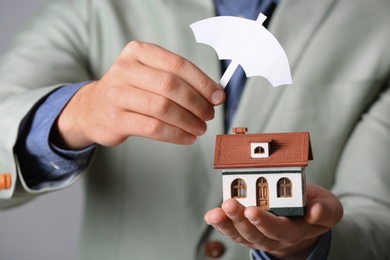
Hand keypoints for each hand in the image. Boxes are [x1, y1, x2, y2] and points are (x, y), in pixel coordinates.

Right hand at [52, 41, 224, 148]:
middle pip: (171, 86)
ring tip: (200, 128)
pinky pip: (153, 128)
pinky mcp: (116, 119)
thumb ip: (177, 79)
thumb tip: (214, 94)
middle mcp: (125, 69)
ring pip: (163, 108)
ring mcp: (117, 94)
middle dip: (196, 103)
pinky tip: (187, 137)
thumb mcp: (148, 74)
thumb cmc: (130, 90)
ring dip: (188, 121)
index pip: (177, 64)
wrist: (92, 108)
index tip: (217, 97)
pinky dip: (176, 134)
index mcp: (138, 52)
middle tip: (209, 115)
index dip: (202, 82)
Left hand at [204, 184, 342, 258]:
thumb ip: (326, 210)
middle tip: (228, 204)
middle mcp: (273, 237)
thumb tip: (314, 211)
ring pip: (239, 235)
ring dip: (226, 224)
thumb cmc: (313, 208)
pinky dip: (221, 224)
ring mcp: (257, 236)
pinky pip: (232, 231)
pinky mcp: (246, 231)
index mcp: (294, 230)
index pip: (277, 229)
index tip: (251, 210)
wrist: (302, 221)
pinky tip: (212, 215)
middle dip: (239, 220)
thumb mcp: (329, 208)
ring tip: (215, 213)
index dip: (264, 222)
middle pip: (254, 233)